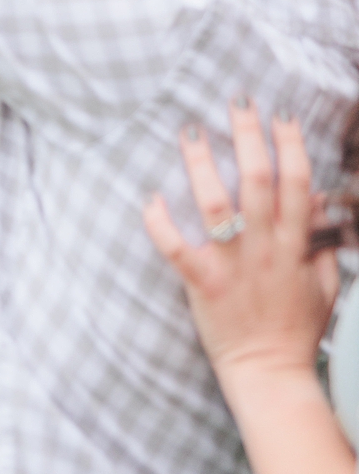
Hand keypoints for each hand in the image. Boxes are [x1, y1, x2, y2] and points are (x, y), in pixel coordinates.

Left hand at [142, 100, 338, 384]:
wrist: (270, 371)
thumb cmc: (296, 327)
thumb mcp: (324, 282)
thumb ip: (323, 241)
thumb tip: (320, 200)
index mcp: (296, 246)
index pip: (298, 185)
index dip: (291, 147)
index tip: (282, 116)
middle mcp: (264, 248)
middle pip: (257, 182)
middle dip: (248, 138)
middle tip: (236, 102)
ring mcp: (232, 265)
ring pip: (216, 205)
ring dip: (201, 165)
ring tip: (190, 132)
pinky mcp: (202, 283)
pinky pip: (176, 248)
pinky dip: (160, 222)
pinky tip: (150, 196)